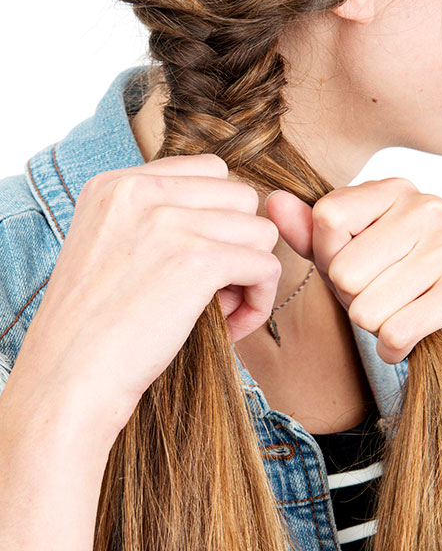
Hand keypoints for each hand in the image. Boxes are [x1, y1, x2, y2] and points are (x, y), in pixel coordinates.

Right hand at [10, 154, 281, 433]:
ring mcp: (170, 222)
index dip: (219, 219)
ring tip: (220, 310)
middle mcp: (142, 190)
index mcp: (117, 183)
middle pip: (241, 197)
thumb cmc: (93, 329)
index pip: (210, 171)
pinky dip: (259, 300)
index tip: (199, 263)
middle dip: (239, 244)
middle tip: (214, 291)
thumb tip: (235, 216)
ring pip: (260, 231)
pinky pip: (266, 266)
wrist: (68, 379)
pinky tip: (233, 327)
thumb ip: (157, 219)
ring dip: (252, 274)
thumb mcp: (110, 247)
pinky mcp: (198, 260)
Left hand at [266, 177, 441, 393]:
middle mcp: (427, 206)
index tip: (357, 266)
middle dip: (353, 299)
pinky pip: (395, 331)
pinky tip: (409, 338)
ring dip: (374, 327)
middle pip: (344, 269)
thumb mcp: (347, 257)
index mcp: (395, 188)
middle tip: (384, 297)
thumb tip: (273, 201)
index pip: (327, 220)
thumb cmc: (400, 286)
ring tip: (400, 314)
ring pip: (367, 308)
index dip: (329, 258)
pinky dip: (392, 348)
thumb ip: (310, 231)